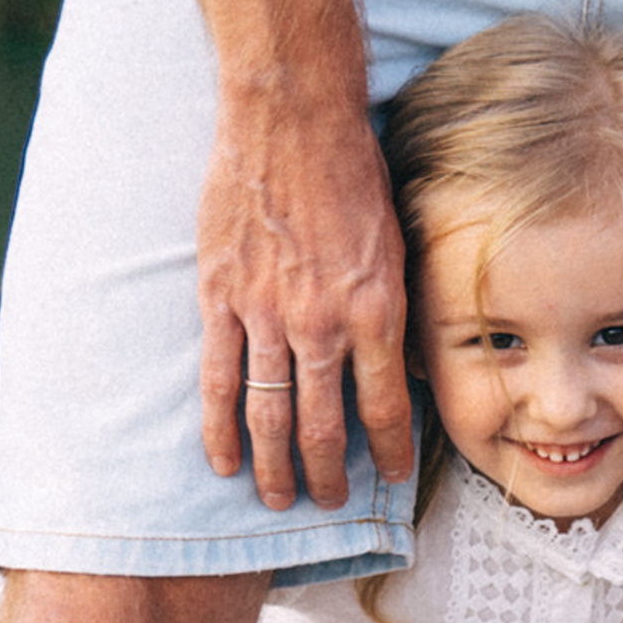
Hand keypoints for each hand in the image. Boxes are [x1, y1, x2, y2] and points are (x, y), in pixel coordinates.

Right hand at [196, 91, 412, 511]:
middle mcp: (323, 323)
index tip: (392, 477)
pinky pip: (219, 380)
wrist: (292, 117)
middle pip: (327, 427)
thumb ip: (396, 312)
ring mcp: (267, 314)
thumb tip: (402, 368)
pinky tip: (225, 463)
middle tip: (327, 505)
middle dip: (329, 477)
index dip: (391, 452)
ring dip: (276, 468)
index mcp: (378, 312)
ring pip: (271, 415)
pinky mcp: (221, 297)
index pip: (387, 408)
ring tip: (280, 500)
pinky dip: (221, 429)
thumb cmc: (354, 173)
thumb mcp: (400, 246)